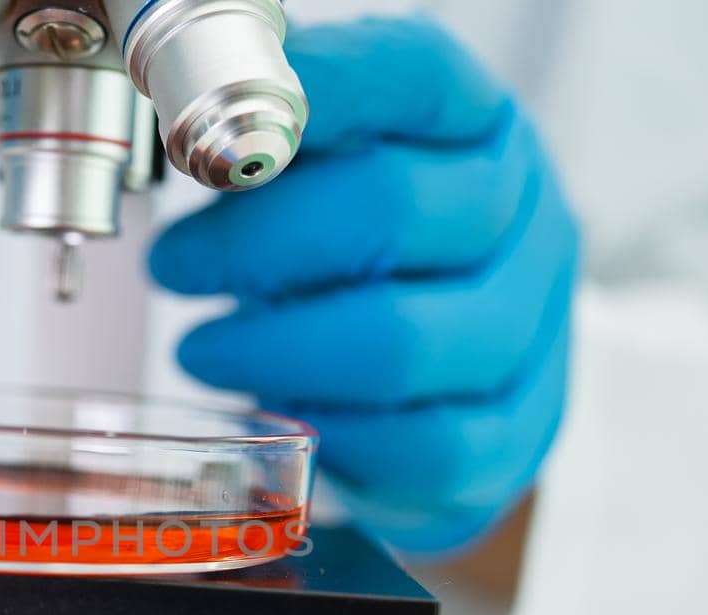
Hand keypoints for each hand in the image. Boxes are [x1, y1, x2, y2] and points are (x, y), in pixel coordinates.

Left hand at [149, 18, 578, 554]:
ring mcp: (532, 328)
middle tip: (175, 265)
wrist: (446, 383)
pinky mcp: (515, 432)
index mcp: (481, 127)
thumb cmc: (369, 265)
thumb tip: (178, 110)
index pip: (413, 76)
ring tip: (202, 350)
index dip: (315, 91)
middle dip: (252, 243)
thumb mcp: (325, 179)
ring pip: (399, 341)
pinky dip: (330, 431)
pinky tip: (276, 414)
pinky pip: (421, 444)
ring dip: (272, 350)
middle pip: (390, 208)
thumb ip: (272, 144)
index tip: (212, 127)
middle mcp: (526, 216)